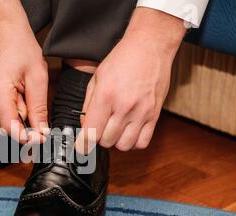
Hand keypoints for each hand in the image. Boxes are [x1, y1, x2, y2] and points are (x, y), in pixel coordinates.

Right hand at [0, 0, 48, 143]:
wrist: (6, 31)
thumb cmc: (21, 48)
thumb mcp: (38, 78)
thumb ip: (38, 107)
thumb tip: (42, 130)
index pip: (9, 127)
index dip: (25, 138)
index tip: (40, 139)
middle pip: (2, 129)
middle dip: (22, 134)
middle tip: (40, 134)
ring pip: (0, 123)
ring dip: (17, 124)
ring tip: (31, 110)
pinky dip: (12, 115)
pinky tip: (23, 104)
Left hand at [76, 8, 184, 152]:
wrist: (150, 46)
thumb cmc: (122, 60)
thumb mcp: (97, 78)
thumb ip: (88, 104)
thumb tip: (84, 126)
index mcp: (106, 96)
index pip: (91, 132)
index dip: (82, 145)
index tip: (80, 148)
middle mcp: (124, 107)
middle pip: (106, 141)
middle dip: (99, 138)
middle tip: (100, 128)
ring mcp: (142, 112)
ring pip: (124, 145)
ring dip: (116, 141)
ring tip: (114, 130)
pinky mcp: (155, 115)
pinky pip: (142, 142)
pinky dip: (133, 142)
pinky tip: (129, 132)